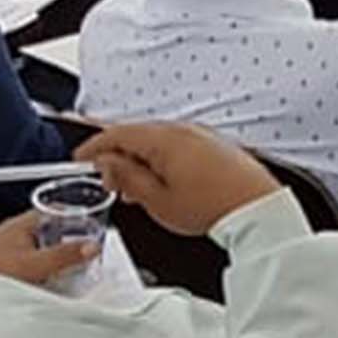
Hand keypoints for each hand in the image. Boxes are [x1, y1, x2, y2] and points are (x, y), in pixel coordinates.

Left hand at [0, 213, 99, 287]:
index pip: (53, 209)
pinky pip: (22, 258)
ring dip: (49, 253)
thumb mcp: (36, 265)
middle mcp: (8, 232)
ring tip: (63, 266)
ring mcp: (0, 247)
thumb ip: (65, 255)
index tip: (88, 223)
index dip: (73, 214)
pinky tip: (41, 278)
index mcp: (19, 224)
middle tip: (81, 248)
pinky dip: (35, 265)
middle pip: (45, 228)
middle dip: (65, 237)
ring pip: (34, 244)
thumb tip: (91, 247)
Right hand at [75, 122, 278, 237]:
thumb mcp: (156, 199)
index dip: (94, 146)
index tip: (81, 160)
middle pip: (138, 134)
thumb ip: (127, 176)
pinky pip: (178, 144)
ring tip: (135, 189)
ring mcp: (202, 134)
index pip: (118, 132)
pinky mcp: (215, 144)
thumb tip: (107, 162)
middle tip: (110, 182)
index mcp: (165, 138)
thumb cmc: (212, 206)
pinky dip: (162, 159)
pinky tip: (160, 182)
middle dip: (118, 155)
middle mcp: (185, 129)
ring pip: (158, 140)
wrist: (257, 208)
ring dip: (140, 159)